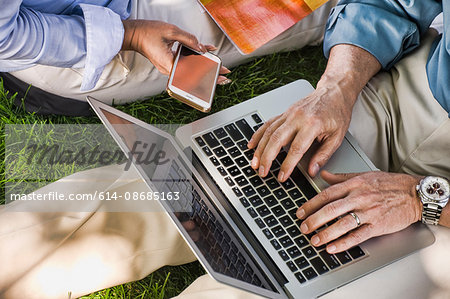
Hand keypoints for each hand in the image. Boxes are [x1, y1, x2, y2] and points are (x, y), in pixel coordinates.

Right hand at [122, 20, 229, 82]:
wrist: (134, 34)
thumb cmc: (147, 33)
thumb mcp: (171, 31)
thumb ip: (189, 39)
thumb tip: (202, 47)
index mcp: (169, 64)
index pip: (191, 74)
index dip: (207, 76)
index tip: (218, 77)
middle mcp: (169, 69)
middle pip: (193, 75)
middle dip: (210, 75)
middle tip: (225, 76)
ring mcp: (169, 67)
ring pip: (190, 70)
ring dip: (204, 69)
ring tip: (219, 69)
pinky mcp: (169, 63)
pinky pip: (185, 63)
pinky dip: (196, 60)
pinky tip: (206, 54)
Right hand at [248, 84, 353, 180]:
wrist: (334, 92)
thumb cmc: (337, 113)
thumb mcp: (337, 137)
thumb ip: (323, 155)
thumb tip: (312, 171)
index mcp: (312, 124)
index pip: (296, 148)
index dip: (287, 165)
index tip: (282, 177)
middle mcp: (298, 117)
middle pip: (276, 139)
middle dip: (267, 158)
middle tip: (262, 172)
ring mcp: (289, 113)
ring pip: (269, 132)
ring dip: (259, 149)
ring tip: (254, 163)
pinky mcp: (284, 112)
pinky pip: (267, 124)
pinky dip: (258, 135)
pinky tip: (251, 145)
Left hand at [297, 171, 422, 252]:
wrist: (414, 194)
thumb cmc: (390, 184)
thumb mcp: (364, 175)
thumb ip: (341, 177)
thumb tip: (323, 175)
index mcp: (354, 185)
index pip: (326, 194)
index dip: (311, 204)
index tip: (300, 212)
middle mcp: (359, 198)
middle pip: (330, 209)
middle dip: (314, 220)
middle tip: (303, 228)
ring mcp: (369, 212)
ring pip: (342, 224)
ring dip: (325, 234)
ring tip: (314, 240)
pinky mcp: (378, 226)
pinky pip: (358, 236)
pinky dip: (344, 243)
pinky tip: (332, 248)